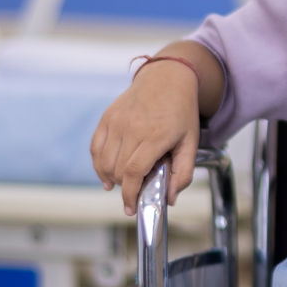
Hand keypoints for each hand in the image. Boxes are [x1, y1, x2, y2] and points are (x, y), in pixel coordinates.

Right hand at [90, 61, 202, 214]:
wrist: (167, 78)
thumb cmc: (181, 111)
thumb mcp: (191, 143)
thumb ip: (183, 173)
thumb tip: (169, 199)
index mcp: (156, 136)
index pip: (134, 173)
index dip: (130, 195)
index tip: (131, 208)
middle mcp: (132, 128)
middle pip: (118, 170)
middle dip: (125, 188)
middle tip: (135, 191)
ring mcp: (117, 122)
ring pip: (104, 162)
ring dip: (111, 178)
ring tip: (123, 182)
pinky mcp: (107, 117)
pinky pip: (95, 148)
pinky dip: (98, 165)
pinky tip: (107, 174)